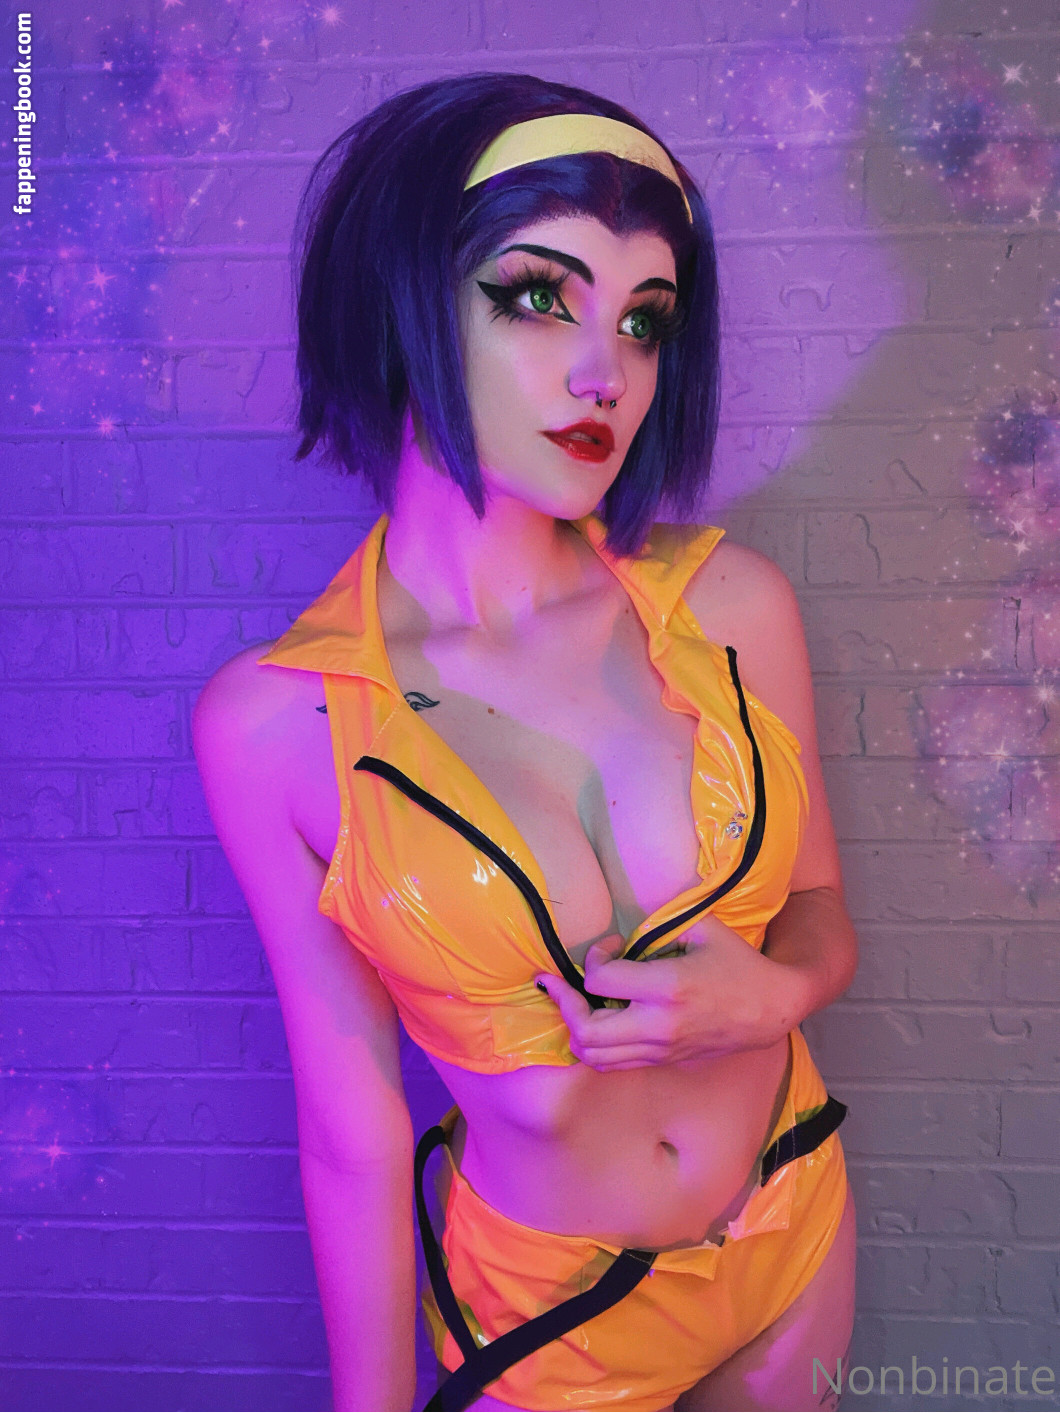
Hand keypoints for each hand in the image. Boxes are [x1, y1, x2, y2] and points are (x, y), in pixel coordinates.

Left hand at [535, 916, 810, 1071]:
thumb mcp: (702, 927)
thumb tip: (624, 923)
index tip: (611, 946)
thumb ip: (660, 922)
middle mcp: (659, 1024)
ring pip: (594, 1055)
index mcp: (668, 987)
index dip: (594, 958)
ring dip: (574, 1028)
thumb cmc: (737, 962)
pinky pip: (614, 1063)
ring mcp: (660, 1048)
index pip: (600, 980)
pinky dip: (595, 1044)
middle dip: (564, 1003)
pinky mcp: (664, 1060)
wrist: (771, 1008)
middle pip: (586, 1030)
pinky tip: (594, 1021)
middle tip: (559, 983)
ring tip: (570, 1004)